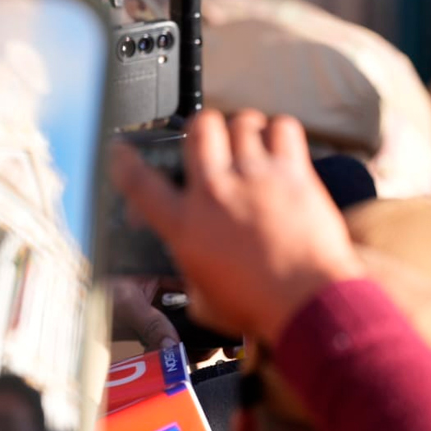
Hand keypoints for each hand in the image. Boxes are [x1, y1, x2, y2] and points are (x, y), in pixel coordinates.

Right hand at [109, 109, 365, 344]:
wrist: (307, 302)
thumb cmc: (260, 308)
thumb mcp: (205, 301)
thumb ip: (192, 276)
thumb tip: (193, 269)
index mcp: (185, 225)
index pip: (139, 181)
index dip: (125, 161)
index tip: (123, 151)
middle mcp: (215, 191)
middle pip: (199, 128)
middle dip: (202, 129)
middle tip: (213, 142)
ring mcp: (255, 177)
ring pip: (241, 122)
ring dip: (244, 129)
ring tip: (251, 145)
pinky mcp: (293, 173)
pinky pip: (283, 127)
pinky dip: (281, 131)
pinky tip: (282, 148)